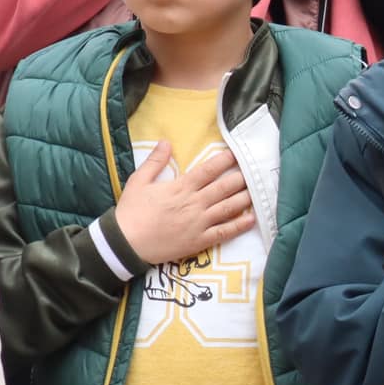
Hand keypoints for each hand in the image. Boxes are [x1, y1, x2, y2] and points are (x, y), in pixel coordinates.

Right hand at [112, 141, 253, 265]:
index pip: (207, 171)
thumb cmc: (131, 211)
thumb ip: (155, 162)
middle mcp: (194, 203)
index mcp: (180, 188)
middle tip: (255, 172)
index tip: (237, 155)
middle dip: (241, 179)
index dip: (224, 161)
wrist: (126, 242)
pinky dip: (240, 226)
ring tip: (258, 191)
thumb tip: (166, 142)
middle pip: (224, 188)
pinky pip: (225, 232)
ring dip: (245, 199)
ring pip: (228, 208)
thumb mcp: (138, 181)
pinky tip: (252, 219)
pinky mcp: (201, 240)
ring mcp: (200, 223)